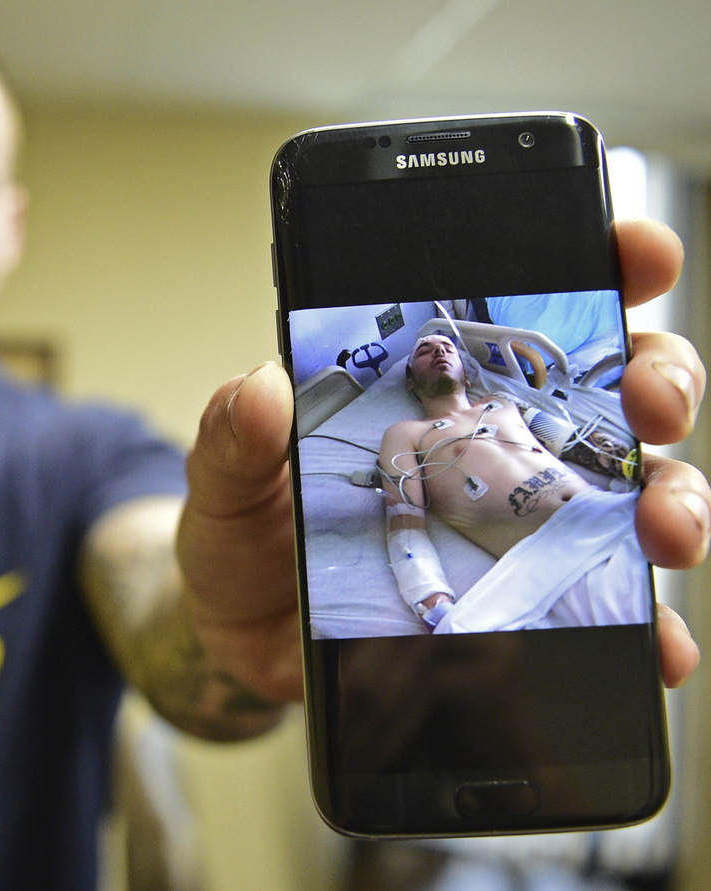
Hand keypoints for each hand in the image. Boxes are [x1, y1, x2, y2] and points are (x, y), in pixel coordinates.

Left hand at [178, 218, 706, 699]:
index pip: (526, 311)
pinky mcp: (520, 602)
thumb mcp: (227, 476)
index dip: (599, 268)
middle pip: (609, 393)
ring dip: (674, 498)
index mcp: (429, 394)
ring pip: (632, 491)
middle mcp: (490, 449)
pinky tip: (656, 638)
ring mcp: (515, 526)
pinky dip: (646, 621)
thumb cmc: (243, 537)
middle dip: (657, 379)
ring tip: (663, 529)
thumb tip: (262, 388)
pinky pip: (601, 604)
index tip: (638, 254)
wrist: (243, 634)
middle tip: (649, 401)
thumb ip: (236, 432)